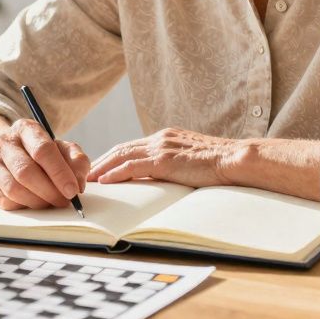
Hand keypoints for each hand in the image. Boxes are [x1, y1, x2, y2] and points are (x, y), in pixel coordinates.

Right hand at [0, 119, 90, 210]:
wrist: (7, 153)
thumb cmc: (39, 153)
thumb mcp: (61, 149)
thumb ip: (76, 161)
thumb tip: (78, 183)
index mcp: (25, 128)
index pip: (42, 150)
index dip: (59, 173)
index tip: (73, 190)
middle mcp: (4, 142)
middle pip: (26, 171)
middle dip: (49, 191)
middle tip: (63, 201)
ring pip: (13, 188)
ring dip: (37, 201)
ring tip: (49, 203)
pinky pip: (3, 201)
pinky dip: (22, 207)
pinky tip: (32, 203)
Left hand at [87, 128, 243, 186]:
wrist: (234, 159)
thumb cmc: (219, 163)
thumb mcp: (192, 159)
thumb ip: (176, 162)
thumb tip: (166, 175)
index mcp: (166, 137)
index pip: (131, 146)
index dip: (113, 157)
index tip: (100, 167)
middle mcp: (160, 138)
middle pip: (121, 149)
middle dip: (101, 161)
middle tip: (85, 173)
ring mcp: (161, 147)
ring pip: (122, 156)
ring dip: (102, 168)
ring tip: (88, 179)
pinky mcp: (163, 161)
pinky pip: (132, 167)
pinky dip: (115, 173)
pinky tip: (105, 181)